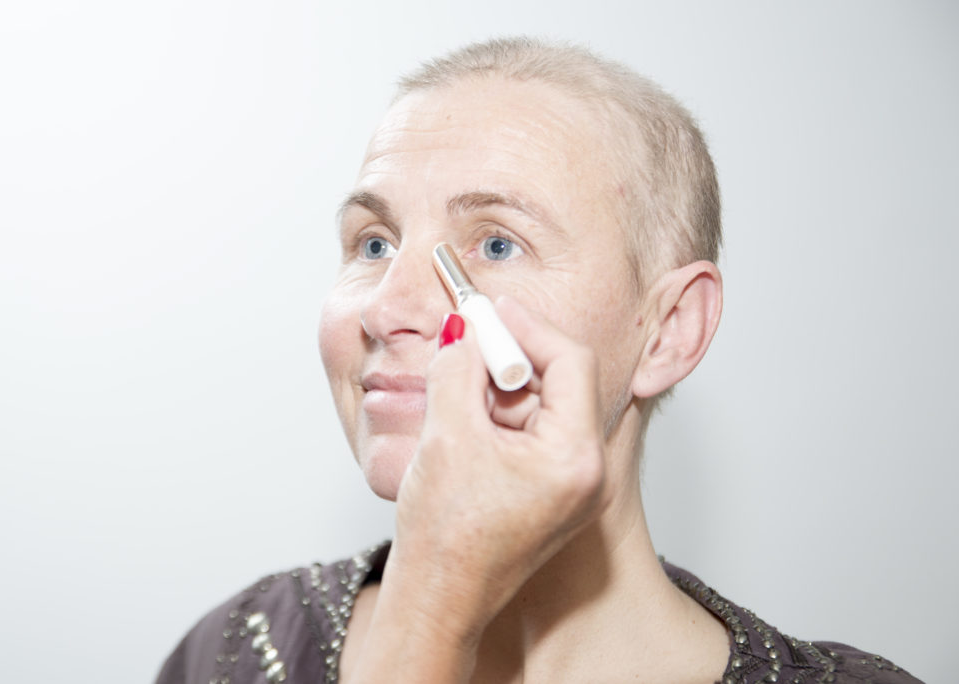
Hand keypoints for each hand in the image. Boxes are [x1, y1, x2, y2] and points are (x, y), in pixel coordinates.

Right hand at [390, 295, 609, 646]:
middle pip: (561, 382)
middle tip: (469, 339)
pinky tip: (465, 417)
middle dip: (511, 357)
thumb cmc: (446, 538)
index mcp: (576, 457)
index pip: (571, 361)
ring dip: (500, 387)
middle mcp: (586, 472)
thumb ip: (456, 368)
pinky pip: (533, 433)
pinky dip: (500, 415)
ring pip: (543, 406)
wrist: (438, 600)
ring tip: (458, 387)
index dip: (527, 327)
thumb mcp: (447, 436)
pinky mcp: (551, 493)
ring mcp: (571, 485)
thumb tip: (462, 328)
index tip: (489, 311)